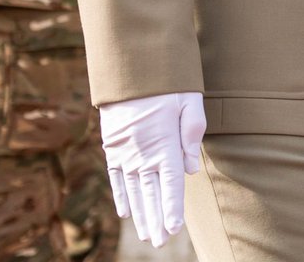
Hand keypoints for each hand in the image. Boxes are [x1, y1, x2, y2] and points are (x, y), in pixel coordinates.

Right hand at [99, 92, 205, 247]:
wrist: (127, 61)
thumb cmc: (164, 79)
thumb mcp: (188, 98)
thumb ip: (192, 133)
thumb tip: (190, 169)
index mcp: (164, 142)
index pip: (170, 184)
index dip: (172, 209)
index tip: (173, 230)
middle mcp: (142, 152)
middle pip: (151, 193)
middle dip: (156, 220)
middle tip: (159, 243)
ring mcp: (124, 150)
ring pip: (133, 189)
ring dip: (140, 214)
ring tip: (147, 234)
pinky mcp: (111, 144)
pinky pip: (115, 175)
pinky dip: (121, 194)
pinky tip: (125, 211)